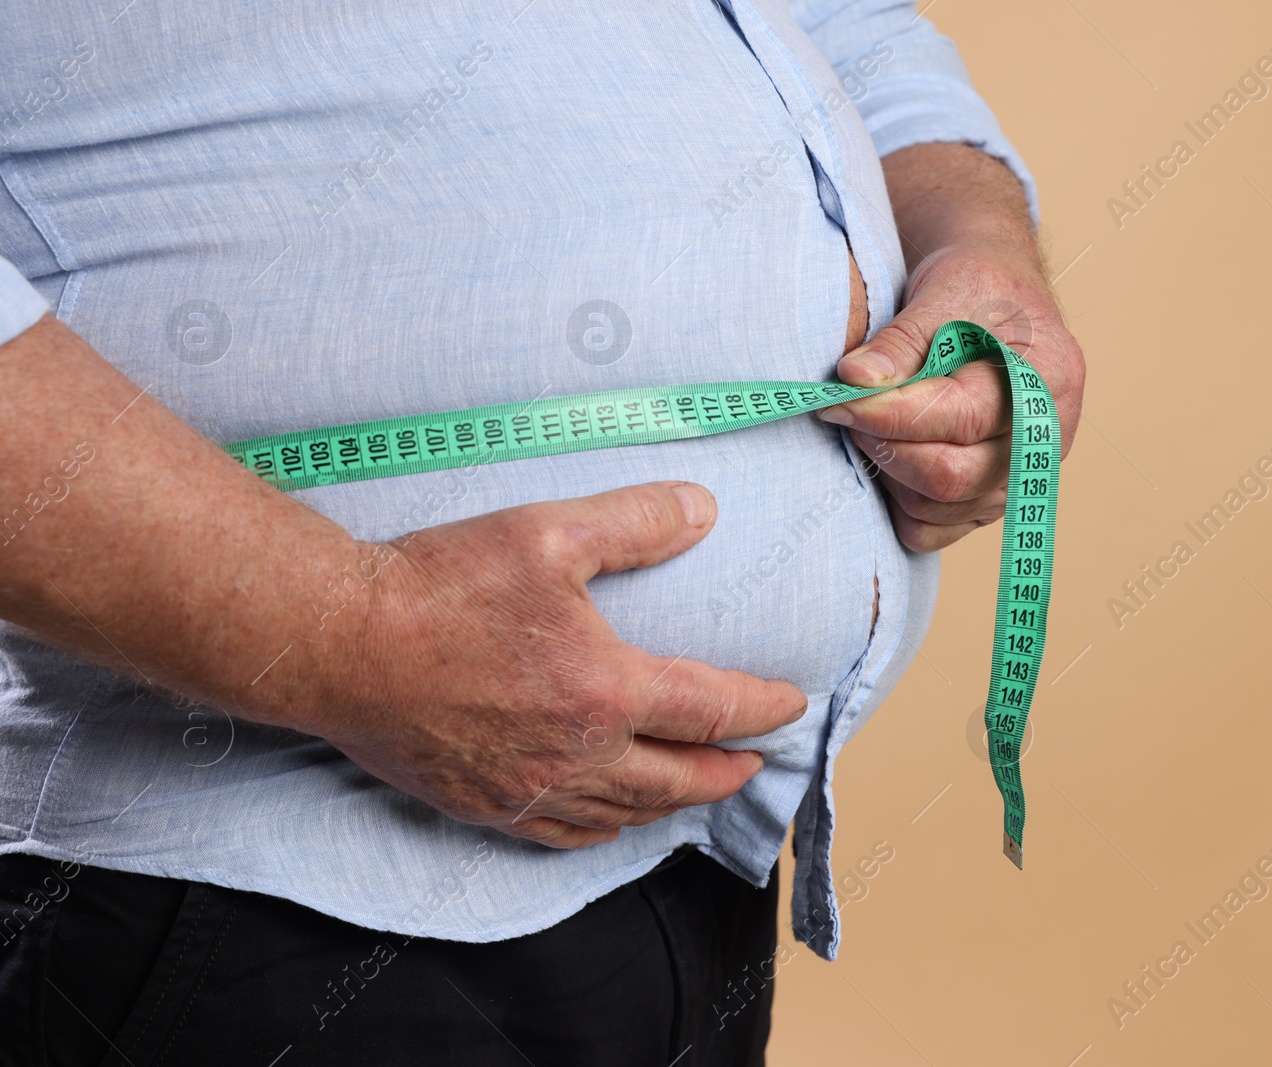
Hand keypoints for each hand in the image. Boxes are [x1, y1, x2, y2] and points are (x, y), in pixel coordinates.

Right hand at [312, 482, 806, 848]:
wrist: (337, 643)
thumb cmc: (439, 587)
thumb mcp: (548, 533)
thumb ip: (636, 522)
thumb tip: (704, 510)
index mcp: (606, 691)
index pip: (713, 710)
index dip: (763, 707)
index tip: (791, 703)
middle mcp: (578, 755)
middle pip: (681, 780)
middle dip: (730, 771)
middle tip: (757, 761)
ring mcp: (529, 789)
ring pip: (627, 814)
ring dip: (675, 803)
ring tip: (697, 787)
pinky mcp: (484, 805)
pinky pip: (565, 835)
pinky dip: (607, 828)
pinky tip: (612, 818)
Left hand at [818, 144, 1084, 551]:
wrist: (999, 301)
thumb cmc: (977, 290)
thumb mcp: (942, 291)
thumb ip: (901, 340)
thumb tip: (855, 378)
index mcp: (1046, 380)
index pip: (960, 417)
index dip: (888, 413)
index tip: (836, 398)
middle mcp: (1044, 440)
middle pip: (952, 475)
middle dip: (885, 445)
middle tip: (846, 412)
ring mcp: (1020, 477)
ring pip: (939, 508)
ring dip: (889, 473)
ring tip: (869, 426)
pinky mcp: (991, 499)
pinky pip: (937, 528)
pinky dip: (903, 503)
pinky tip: (892, 458)